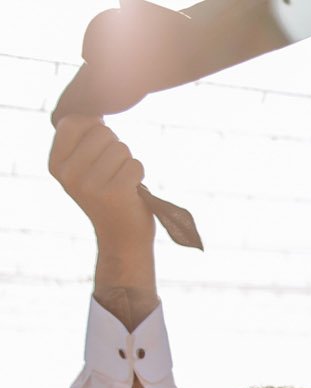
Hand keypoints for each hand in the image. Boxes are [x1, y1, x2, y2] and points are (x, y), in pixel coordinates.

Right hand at [49, 117, 151, 244]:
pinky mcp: (114, 192)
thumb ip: (83, 141)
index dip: (94, 127)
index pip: (74, 122)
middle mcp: (68, 174)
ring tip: (121, 182)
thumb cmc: (107, 194)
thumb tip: (94, 112)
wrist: (122, 238)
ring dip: (128, 162)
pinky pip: (136, 164)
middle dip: (115, 147)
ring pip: (121, 148)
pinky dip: (139, 174)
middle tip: (113, 171)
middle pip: (102, 132)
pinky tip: (131, 191)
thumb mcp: (84, 167)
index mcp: (56, 164)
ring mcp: (90, 184)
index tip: (100, 148)